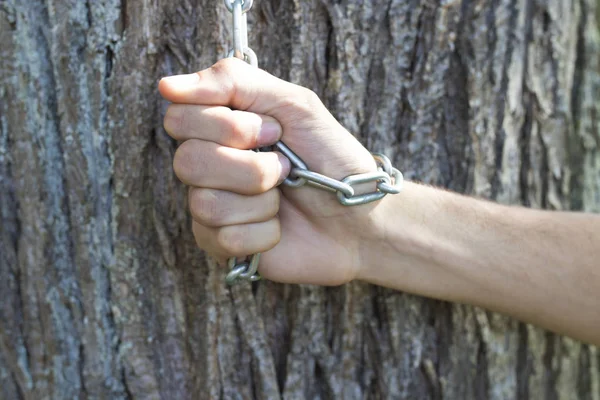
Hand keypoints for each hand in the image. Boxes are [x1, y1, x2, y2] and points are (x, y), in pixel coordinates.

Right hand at [159, 58, 384, 284]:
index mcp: (220, 128)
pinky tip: (280, 227)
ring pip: (205, 203)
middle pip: (186, 162)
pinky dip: (265, 231)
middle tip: (285, 167)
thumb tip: (168, 85)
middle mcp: (208, 166)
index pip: (179, 117)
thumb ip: (234, 82)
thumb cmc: (331, 158)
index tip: (274, 130)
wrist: (360, 218)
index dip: (226, 125)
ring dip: (261, 200)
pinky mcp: (222, 245)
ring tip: (283, 197)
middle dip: (250, 166)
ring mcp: (212, 207)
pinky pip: (224, 238)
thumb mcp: (294, 104)